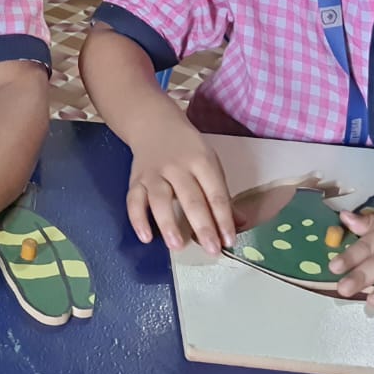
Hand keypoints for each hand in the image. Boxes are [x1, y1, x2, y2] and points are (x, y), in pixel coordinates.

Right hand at [126, 116, 239, 253]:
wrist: (154, 124)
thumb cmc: (187, 148)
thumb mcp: (209, 162)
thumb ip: (221, 194)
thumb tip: (239, 223)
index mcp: (201, 161)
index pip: (215, 193)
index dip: (223, 218)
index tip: (229, 240)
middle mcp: (177, 167)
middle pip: (191, 199)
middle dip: (202, 226)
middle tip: (211, 249)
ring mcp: (154, 173)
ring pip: (160, 200)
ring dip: (168, 224)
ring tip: (177, 246)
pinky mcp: (136, 179)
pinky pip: (134, 200)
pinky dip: (138, 219)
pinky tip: (145, 237)